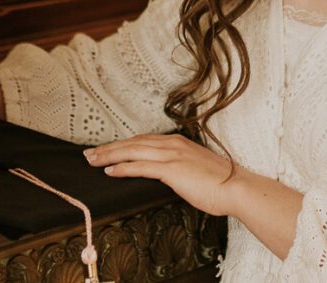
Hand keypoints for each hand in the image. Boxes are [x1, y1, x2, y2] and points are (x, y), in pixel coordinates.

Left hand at [84, 134, 242, 215]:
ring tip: (92, 160)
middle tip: (89, 153)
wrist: (236, 187)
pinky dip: (123, 168)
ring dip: (110, 155)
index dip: (123, 144)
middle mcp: (173, 145)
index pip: (144, 140)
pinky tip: (110, 171)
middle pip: (134, 143)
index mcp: (179, 143)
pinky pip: (141, 167)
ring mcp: (172, 156)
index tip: (107, 148)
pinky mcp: (172, 169)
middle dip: (109, 147)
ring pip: (133, 152)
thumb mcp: (197, 169)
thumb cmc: (221, 183)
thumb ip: (181, 167)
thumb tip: (168, 174)